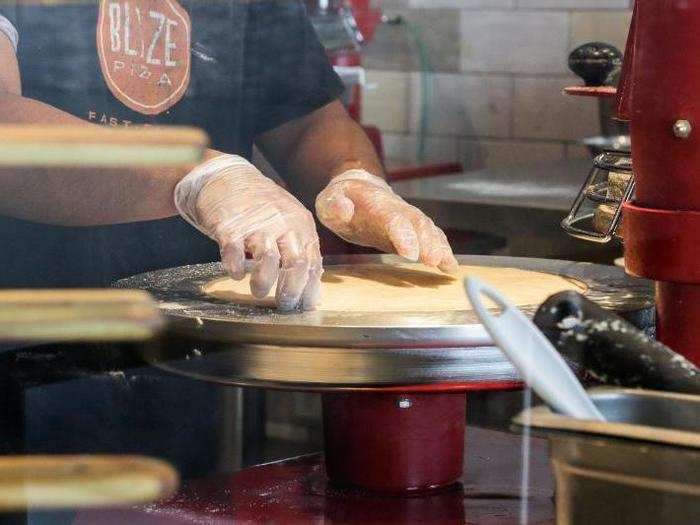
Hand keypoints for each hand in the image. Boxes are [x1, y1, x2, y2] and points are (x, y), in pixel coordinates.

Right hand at [175, 155, 321, 310]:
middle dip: (291, 290)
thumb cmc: (261, 208)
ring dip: (264, 282)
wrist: (227, 177)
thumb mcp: (289, 222)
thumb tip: (313, 291)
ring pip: (267, 258)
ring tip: (259, 292)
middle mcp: (282, 223)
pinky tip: (236, 274)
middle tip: (284, 305)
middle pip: (296, 263)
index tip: (304, 307)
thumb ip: (301, 250)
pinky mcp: (229, 225)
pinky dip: (234, 266)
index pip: (313, 262)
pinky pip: (233, 250)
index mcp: (301, 225)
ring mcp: (256, 224)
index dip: (310, 289)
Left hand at [316, 170, 457, 272]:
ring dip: (439, 247)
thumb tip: (343, 210)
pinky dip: (443, 251)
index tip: (410, 254)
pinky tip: (451, 267)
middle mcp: (399, 211)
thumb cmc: (340, 199)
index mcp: (377, 206)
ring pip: (429, 231)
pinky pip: (432, 238)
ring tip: (448, 265)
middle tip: (434, 261)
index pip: (393, 220)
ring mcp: (408, 220)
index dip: (403, 236)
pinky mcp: (413, 231)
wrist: (358, 189)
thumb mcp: (329, 201)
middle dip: (428, 243)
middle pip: (418, 225)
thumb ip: (335, 205)